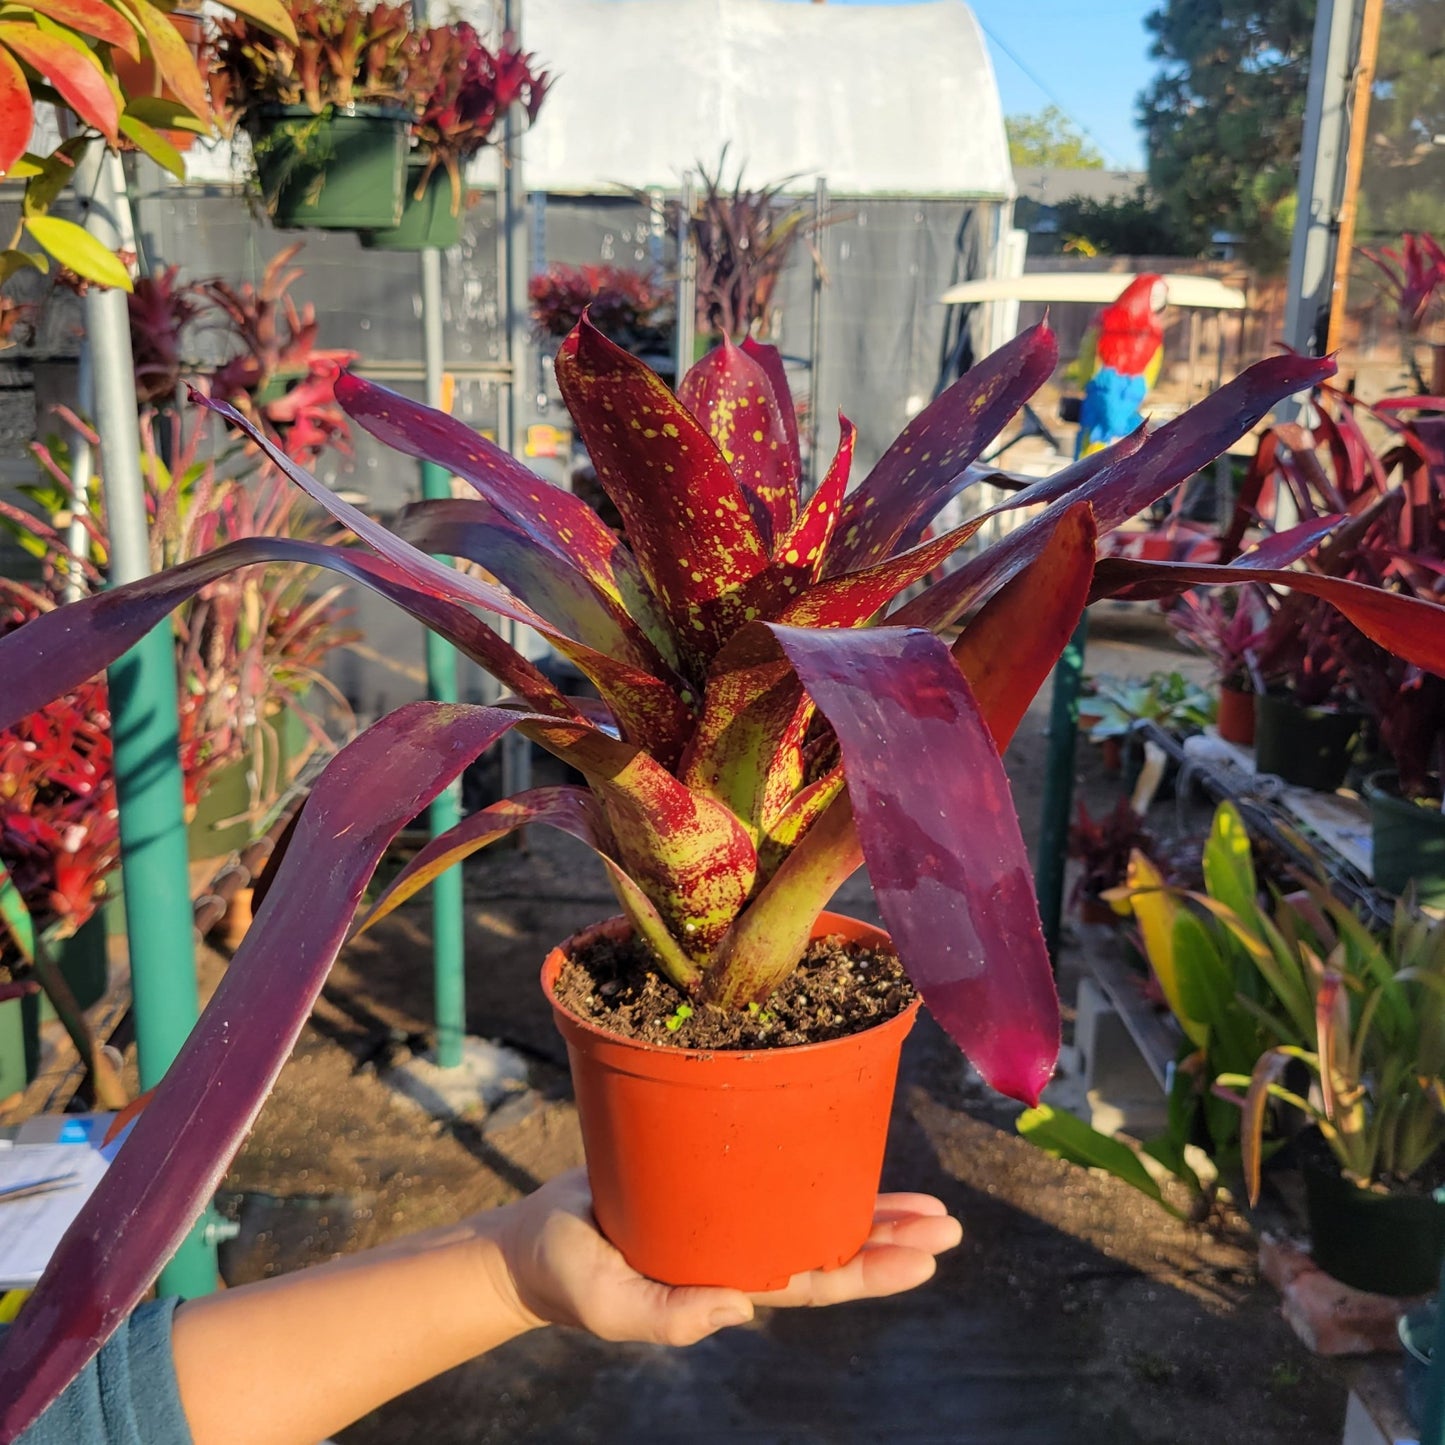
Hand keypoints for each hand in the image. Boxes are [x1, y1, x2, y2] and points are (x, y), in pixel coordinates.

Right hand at [483, 1169, 961, 1347]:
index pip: (815, 1283)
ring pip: (817, 1215)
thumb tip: (738, 1312)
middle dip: (895, 1241)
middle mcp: (743, 1251)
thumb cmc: (570, 1279)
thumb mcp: (612, 1307)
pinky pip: (776, 1173)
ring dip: (876, 1211)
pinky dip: (818, 1167)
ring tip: (934, 1208)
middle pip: (833, 1250)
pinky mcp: (712, 1176)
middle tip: (952, 1227)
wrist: (533, 1243)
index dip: (871, 1272)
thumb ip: (668, 1317)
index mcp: (731, 1285)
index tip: (925, 1258)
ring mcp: (732, 1215)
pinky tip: (849, 1156)